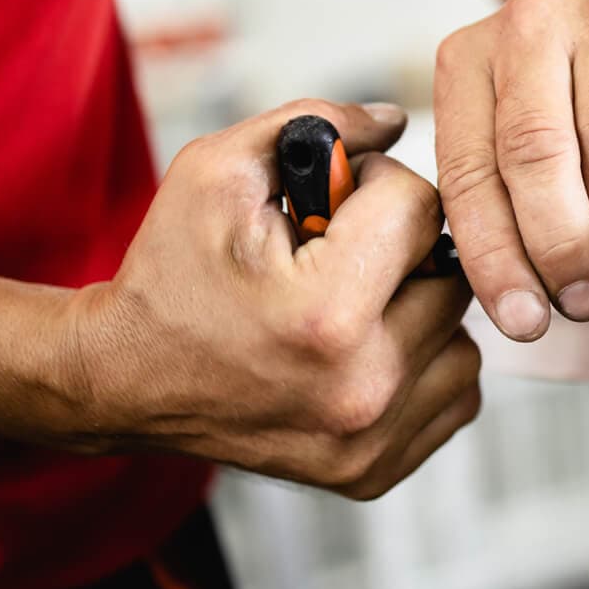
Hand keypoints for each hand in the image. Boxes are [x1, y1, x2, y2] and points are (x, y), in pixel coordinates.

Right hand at [63, 100, 481, 499]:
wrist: (124, 379)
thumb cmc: (170, 276)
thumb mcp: (219, 171)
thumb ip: (318, 125)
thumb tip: (396, 119)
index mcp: (326, 312)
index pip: (421, 209)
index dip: (379, 185)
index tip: (338, 201)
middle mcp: (361, 385)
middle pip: (454, 275)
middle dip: (409, 247)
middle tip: (350, 250)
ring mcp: (371, 438)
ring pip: (463, 339)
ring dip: (424, 309)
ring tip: (360, 301)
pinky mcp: (375, 470)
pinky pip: (454, 394)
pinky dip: (426, 365)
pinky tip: (371, 347)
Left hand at [434, 0, 588, 340]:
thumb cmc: (579, 95)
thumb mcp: (522, 137)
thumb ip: (508, 202)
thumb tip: (521, 297)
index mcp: (468, 60)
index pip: (468, 170)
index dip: (493, 255)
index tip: (519, 314)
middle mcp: (529, 30)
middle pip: (534, 154)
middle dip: (556, 248)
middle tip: (575, 303)